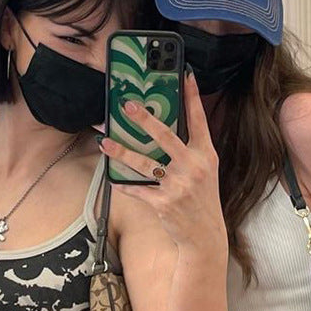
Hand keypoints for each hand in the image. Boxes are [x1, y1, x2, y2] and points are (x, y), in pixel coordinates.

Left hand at [99, 69, 226, 251]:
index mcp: (205, 155)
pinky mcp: (163, 202)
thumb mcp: (204, 172)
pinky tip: (113, 178)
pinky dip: (124, 184)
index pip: (198, 120)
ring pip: (144, 163)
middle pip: (165, 136)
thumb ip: (190, 150)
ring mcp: (178, 185)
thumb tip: (164, 129)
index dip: (192, 97)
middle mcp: (193, 167)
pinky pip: (138, 189)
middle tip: (127, 105)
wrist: (204, 235)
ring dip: (121, 151)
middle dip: (144, 119)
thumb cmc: (202, 200)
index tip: (186, 75)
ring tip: (105, 142)